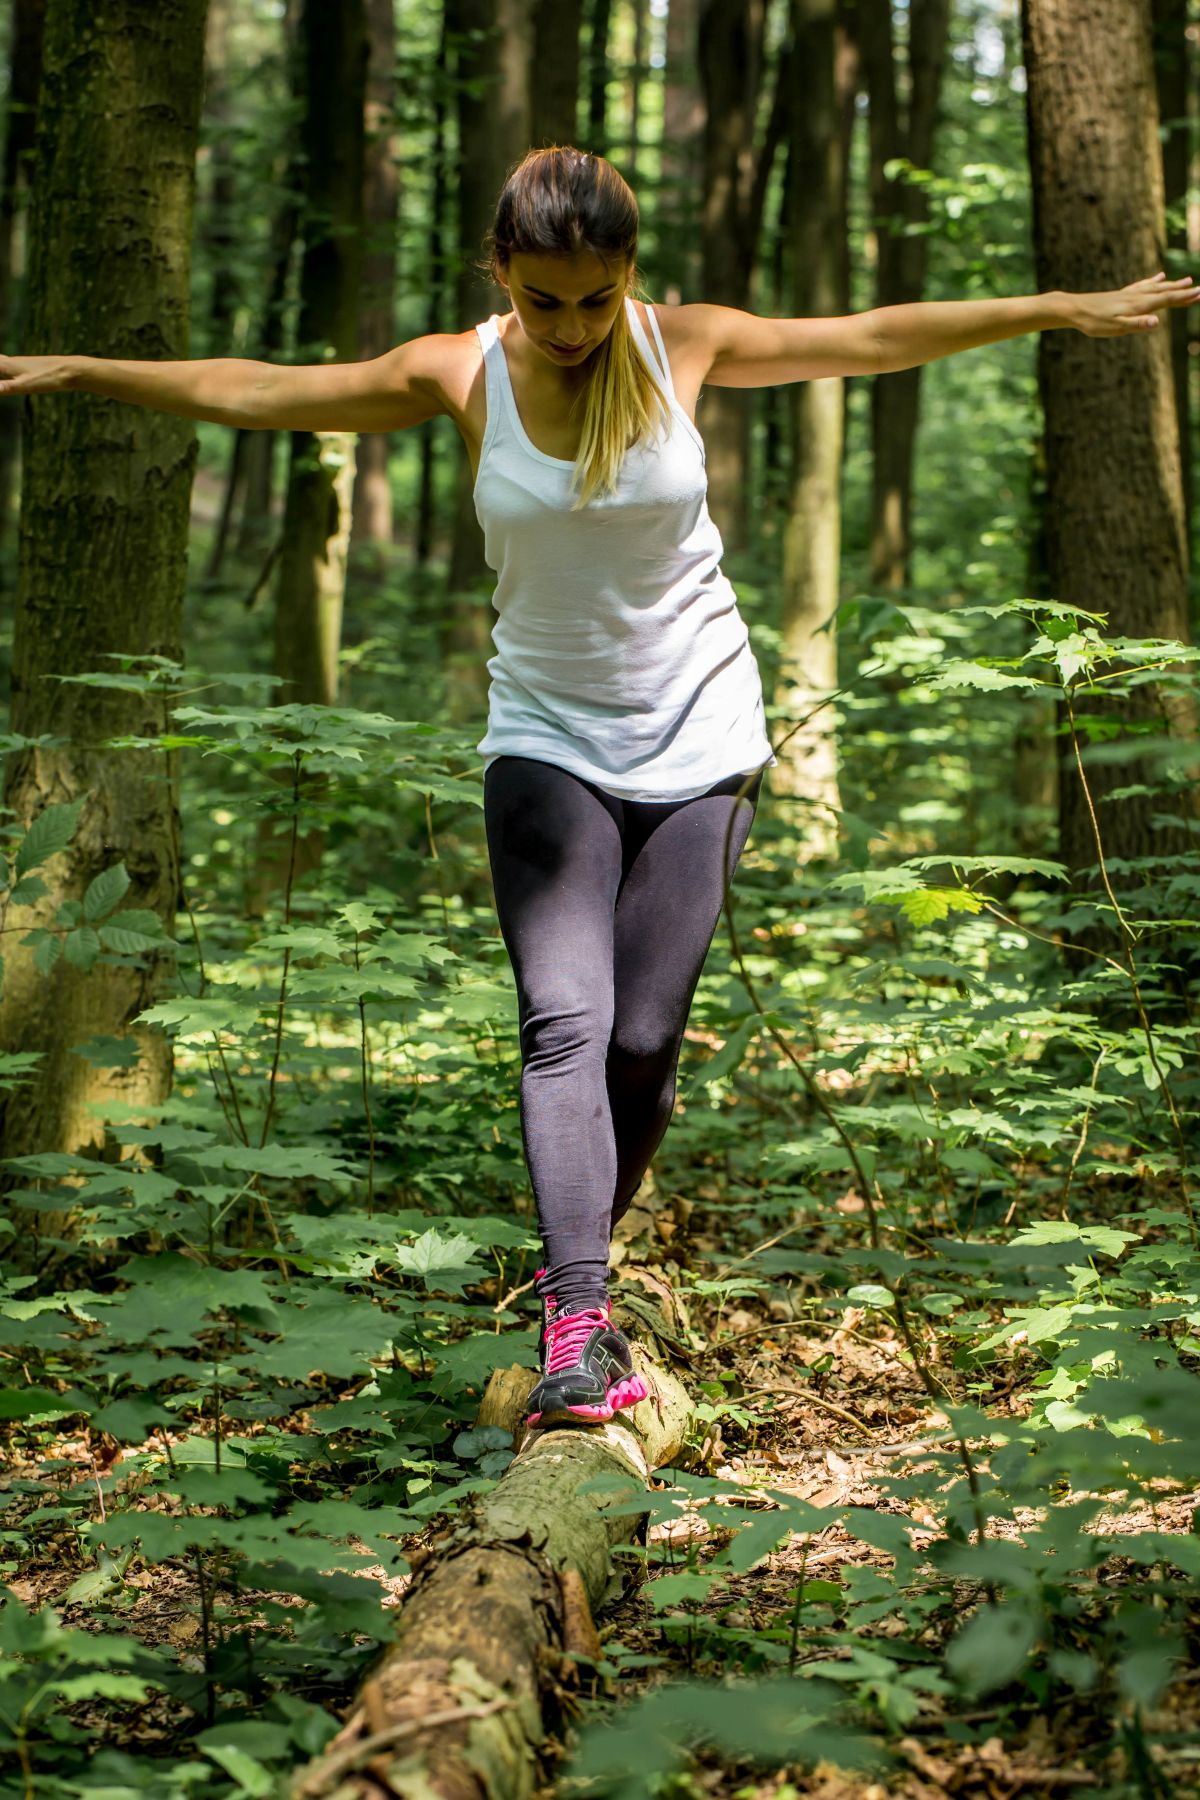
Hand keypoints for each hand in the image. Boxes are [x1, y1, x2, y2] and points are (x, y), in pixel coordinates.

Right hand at [0, 354, 79, 395]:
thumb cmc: (49, 378)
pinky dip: (2, 364)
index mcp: (8, 366)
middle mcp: (12, 362)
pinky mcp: (29, 367)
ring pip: (0, 361)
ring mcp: (20, 364)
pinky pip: (9, 364)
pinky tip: (8, 367)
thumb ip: (7, 388)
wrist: (71, 370)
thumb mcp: (26, 386)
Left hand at [1073, 272, 1199, 337]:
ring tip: (1186, 280)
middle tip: (1199, 289)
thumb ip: (1138, 324)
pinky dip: (1153, 280)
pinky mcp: (1121, 294)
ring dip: (1172, 284)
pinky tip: (1158, 276)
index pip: (1166, 300)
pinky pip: (1142, 285)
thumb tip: (1158, 321)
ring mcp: (1129, 294)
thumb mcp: (1116, 328)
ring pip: (1156, 287)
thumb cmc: (1094, 322)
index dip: (1184, 298)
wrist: (1073, 309)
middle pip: (1164, 292)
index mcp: (1138, 305)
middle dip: (1183, 291)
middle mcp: (1136, 296)